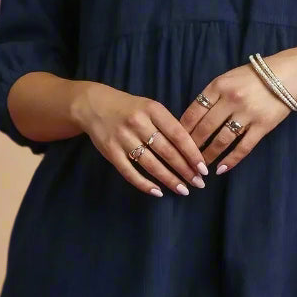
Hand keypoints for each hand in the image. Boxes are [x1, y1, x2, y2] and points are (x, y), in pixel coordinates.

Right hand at [75, 83, 207, 197]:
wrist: (94, 105)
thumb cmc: (130, 108)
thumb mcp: (150, 107)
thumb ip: (168, 125)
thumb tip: (191, 151)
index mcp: (153, 110)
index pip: (178, 134)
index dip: (192, 153)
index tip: (203, 168)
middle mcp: (138, 123)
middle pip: (166, 151)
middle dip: (185, 170)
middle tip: (198, 183)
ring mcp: (123, 138)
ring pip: (150, 164)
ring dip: (169, 179)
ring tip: (183, 189)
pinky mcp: (110, 151)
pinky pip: (130, 172)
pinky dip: (144, 184)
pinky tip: (158, 192)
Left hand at [179, 52, 296, 173]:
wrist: (288, 74)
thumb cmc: (254, 76)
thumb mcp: (228, 77)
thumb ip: (212, 94)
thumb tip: (193, 117)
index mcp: (219, 85)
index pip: (194, 111)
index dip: (182, 128)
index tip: (175, 141)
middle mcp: (231, 99)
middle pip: (205, 128)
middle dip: (191, 146)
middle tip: (184, 158)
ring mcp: (247, 114)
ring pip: (221, 140)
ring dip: (208, 155)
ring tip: (200, 166)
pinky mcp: (262, 126)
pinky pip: (243, 147)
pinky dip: (231, 160)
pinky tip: (221, 169)